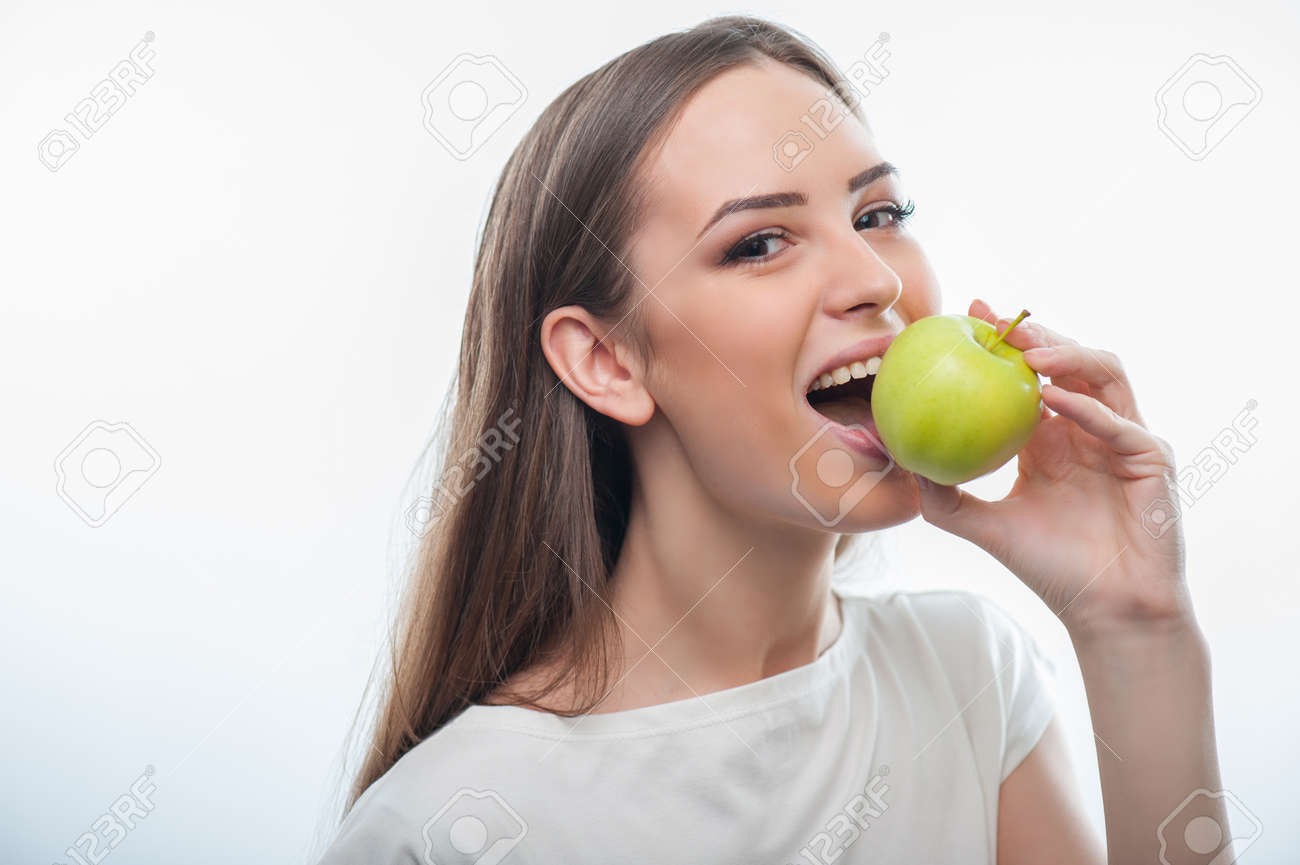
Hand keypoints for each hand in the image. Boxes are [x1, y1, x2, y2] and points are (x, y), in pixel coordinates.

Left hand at [915, 299, 1191, 634]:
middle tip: (996, 321)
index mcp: (1054, 437)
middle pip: (1070, 361)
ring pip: (1104, 374)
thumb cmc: (1050, 568)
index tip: (969, 314)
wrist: (1104, 610)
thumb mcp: (986, 527)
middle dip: (1034, 334)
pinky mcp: (1152, 458)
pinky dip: (1086, 408)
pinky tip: (1050, 400)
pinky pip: (1119, 422)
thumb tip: (900, 467)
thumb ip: (946, 498)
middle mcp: (1091, 429)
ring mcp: (1125, 439)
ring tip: (1025, 353)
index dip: (1006, 342)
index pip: (1031, 376)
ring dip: (1066, 356)